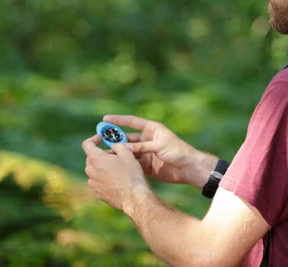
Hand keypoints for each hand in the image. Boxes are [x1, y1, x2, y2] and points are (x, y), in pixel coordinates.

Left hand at [82, 135, 149, 212]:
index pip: (87, 144)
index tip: (101, 138)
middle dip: (102, 154)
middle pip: (91, 158)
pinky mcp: (96, 192)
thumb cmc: (131, 174)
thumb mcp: (127, 153)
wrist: (133, 197)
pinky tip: (117, 180)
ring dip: (104, 167)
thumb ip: (118, 145)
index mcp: (95, 159)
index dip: (94, 138)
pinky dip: (105, 178)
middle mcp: (90, 171)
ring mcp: (92, 183)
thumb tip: (113, 146)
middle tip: (116, 155)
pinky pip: (98, 181)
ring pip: (95, 170)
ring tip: (119, 169)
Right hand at [103, 115, 218, 188]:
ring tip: (103, 153)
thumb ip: (143, 146)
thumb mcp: (160, 146)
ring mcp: (146, 152)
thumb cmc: (178, 151)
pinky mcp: (146, 165)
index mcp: (152, 130)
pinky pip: (132, 162)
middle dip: (114, 138)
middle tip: (99, 139)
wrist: (188, 168)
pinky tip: (113, 165)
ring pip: (127, 151)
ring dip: (117, 152)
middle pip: (127, 138)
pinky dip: (123, 163)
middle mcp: (147, 140)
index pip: (132, 122)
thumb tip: (124, 148)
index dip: (118, 120)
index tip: (105, 119)